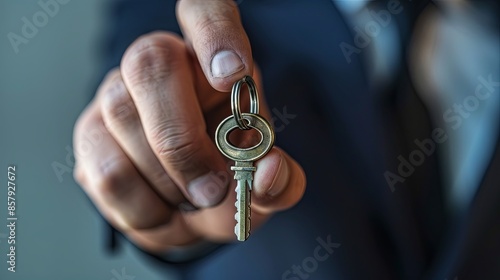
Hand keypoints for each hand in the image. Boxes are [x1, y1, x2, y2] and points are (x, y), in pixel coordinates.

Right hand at [73, 0, 305, 252]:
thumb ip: (279, 182)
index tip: (233, 72)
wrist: (187, 213)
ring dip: (166, 180)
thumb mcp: (261, 184)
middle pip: (151, 63)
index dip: (215, 33)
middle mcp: (159, 65)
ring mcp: (116, 96)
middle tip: (212, 188)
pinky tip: (163, 208)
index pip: (206, 9)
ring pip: (122, 118)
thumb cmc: (227, 182)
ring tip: (191, 199)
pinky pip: (108, 170)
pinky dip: (145, 207)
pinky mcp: (90, 136)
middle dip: (183, 140)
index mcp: (213, 64)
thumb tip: (270, 173)